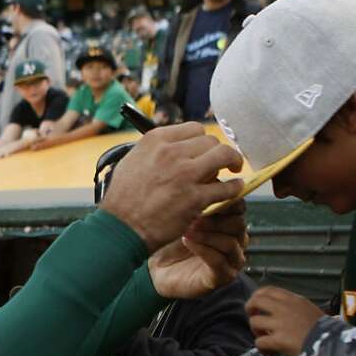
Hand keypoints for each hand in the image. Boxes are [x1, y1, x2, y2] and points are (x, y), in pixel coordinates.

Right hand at [98, 124, 243, 250]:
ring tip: (233, 170)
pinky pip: (227, 186)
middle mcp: (171, 152)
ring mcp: (185, 174)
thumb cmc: (123, 198)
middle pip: (211, 141)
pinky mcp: (196, 197)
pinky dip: (234, 187)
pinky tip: (234, 189)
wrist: (121, 226)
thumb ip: (156, 150)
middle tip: (218, 163)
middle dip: (216, 152)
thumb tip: (176, 146)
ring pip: (224, 155)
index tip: (204, 150)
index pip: (194, 129)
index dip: (203, 141)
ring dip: (232, 162)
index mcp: (156, 140)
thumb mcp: (133, 160)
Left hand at [148, 203, 248, 298]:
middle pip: (238, 224)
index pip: (239, 207)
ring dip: (207, 234)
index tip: (207, 196)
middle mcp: (235, 240)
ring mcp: (231, 260)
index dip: (225, 200)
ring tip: (188, 230)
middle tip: (195, 216)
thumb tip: (204, 176)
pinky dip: (203, 250)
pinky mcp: (223, 276)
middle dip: (215, 219)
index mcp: (229, 222)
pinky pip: (219, 261)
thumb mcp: (182, 215)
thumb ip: (198, 199)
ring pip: (231, 243)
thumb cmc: (170, 240)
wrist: (156, 268)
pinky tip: (188, 242)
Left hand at [246, 286, 323, 355]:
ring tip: (263, 336)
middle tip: (253, 317)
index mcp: (292, 299)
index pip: (268, 290)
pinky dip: (261, 347)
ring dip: (256, 330)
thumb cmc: (323, 327)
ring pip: (254, 322)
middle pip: (256, 301)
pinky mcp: (278, 339)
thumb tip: (281, 309)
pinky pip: (259, 341)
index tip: (256, 303)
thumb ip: (293, 306)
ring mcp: (279, 324)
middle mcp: (283, 308)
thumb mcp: (309, 308)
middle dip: (250, 309)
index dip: (257, 296)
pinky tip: (268, 351)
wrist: (329, 342)